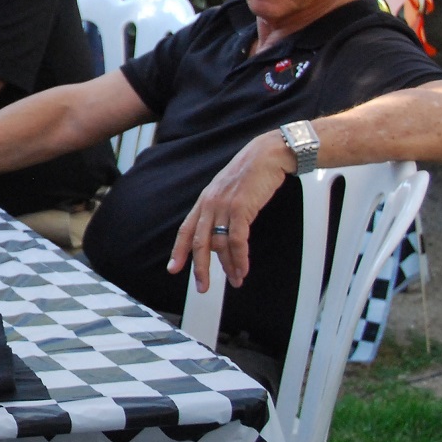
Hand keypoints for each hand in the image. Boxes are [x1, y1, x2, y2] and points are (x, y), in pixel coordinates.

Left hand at [168, 131, 292, 291]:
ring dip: (229, 266)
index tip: (173, 269)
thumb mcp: (229, 192)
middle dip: (200, 268)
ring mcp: (224, 205)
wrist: (268, 155)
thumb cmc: (251, 173)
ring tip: (235, 280)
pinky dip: (240, 258)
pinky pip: (237, 240)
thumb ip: (220, 212)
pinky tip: (243, 269)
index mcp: (204, 200)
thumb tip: (219, 239)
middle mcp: (210, 203)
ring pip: (220, 244)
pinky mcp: (241, 208)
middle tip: (203, 287)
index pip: (186, 229)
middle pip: (199, 242)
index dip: (179, 251)